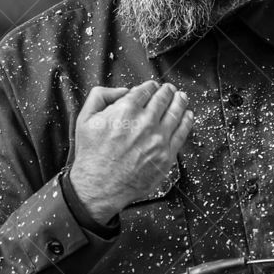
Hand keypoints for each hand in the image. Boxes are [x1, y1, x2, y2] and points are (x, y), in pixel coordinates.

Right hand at [68, 81, 192, 222]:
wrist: (99, 187)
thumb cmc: (92, 156)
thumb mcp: (85, 119)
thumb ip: (101, 96)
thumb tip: (123, 90)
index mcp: (125, 111)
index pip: (146, 90)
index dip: (151, 86)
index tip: (153, 86)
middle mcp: (145, 123)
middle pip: (163, 99)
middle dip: (167, 91)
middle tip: (170, 89)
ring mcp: (158, 140)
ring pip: (176, 113)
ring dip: (180, 102)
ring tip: (181, 97)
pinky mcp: (166, 155)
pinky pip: (182, 133)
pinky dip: (187, 121)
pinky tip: (188, 115)